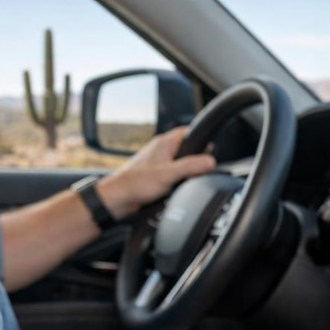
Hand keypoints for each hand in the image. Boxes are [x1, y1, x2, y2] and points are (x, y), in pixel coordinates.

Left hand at [95, 127, 216, 219]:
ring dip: (186, 171)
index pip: (188, 131)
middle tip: (201, 169)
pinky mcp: (155, 174)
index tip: (211, 148)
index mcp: (164, 143)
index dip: (201, 138)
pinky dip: (177, 179)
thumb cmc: (137, 183)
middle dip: (196, 158)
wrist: (118, 198)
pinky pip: (172, 173)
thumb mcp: (169, 174)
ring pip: (180, 162)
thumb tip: (211, 161)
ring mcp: (157, 162)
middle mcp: (161, 149)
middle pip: (187, 148)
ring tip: (187, 180)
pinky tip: (176, 188)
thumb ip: (191, 167)